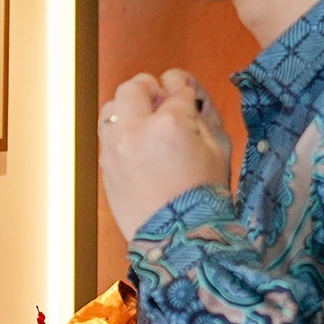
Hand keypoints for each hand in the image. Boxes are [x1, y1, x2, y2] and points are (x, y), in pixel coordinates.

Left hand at [98, 68, 230, 242]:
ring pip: (111, 108)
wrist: (178, 237)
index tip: (184, 91)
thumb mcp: (218, 148)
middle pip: (133, 87)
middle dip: (149, 88)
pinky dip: (121, 132)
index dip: (183, 87)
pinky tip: (138, 144)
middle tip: (160, 99)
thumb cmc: (204, 195)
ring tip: (145, 121)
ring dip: (128, 108)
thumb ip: (202, 112)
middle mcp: (136, 131)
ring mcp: (115, 149)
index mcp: (170, 123)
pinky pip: (107, 136)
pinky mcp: (105, 166)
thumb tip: (187, 91)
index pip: (175, 87)